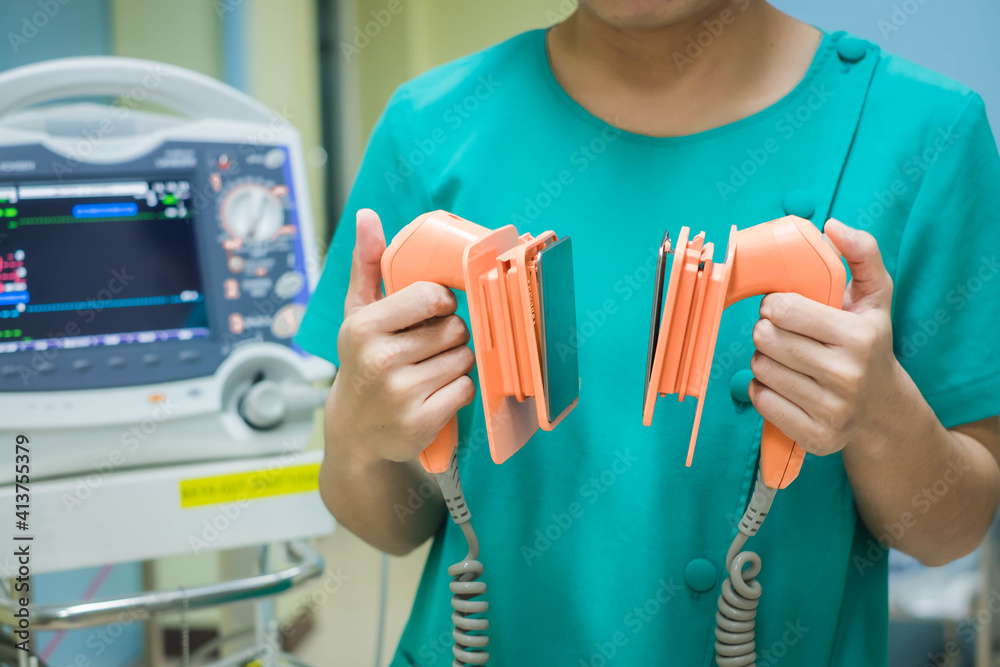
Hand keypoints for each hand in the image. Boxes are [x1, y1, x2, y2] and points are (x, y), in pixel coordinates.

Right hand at [327, 209, 475, 466]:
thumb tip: (368, 216)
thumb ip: (367, 264)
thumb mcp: (358, 314)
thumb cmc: (364, 362)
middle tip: (427, 348)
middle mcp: (380, 359)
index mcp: (364, 327)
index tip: (432, 312)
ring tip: (430, 370)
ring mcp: (401, 393)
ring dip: (456, 362)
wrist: (357, 431)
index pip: (432, 296)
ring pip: (464, 358)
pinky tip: (436, 393)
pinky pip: (466, 388)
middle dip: (449, 336)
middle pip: (454, 329)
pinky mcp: (421, 420)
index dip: (441, 302)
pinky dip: (459, 390)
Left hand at [747, 219, 904, 456]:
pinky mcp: (815, 437)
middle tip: (783, 334)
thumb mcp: (875, 297)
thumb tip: (832, 226)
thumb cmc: (870, 343)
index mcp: (859, 337)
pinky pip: (760, 400)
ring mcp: (831, 410)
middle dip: (766, 331)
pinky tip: (784, 383)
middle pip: (764, 339)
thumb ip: (861, 254)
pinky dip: (762, 389)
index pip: (781, 308)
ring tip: (787, 358)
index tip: (784, 308)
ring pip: (759, 369)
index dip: (775, 304)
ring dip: (764, 360)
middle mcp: (847, 376)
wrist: (884, 410)